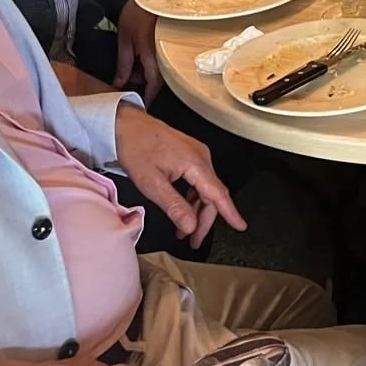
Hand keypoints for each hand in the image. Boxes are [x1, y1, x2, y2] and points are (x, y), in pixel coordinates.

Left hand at [113, 0, 160, 105]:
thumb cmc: (140, 13)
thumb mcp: (125, 40)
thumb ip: (123, 64)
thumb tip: (119, 82)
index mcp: (154, 61)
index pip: (152, 89)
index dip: (144, 99)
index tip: (136, 106)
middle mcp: (166, 58)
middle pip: (153, 80)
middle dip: (138, 79)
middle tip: (122, 71)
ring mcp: (170, 50)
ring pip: (157, 68)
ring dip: (144, 67)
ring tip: (131, 53)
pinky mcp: (171, 42)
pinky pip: (161, 57)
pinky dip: (150, 58)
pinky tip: (140, 47)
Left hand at [114, 103, 245, 246]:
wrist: (125, 125)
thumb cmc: (136, 147)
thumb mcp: (152, 184)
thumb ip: (174, 206)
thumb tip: (190, 225)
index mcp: (195, 163)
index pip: (218, 194)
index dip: (230, 213)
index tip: (240, 226)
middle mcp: (200, 157)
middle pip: (211, 195)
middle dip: (204, 220)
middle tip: (194, 240)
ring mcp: (195, 154)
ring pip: (204, 189)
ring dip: (197, 211)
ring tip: (184, 230)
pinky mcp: (188, 154)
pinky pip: (198, 181)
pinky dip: (192, 198)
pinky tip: (182, 209)